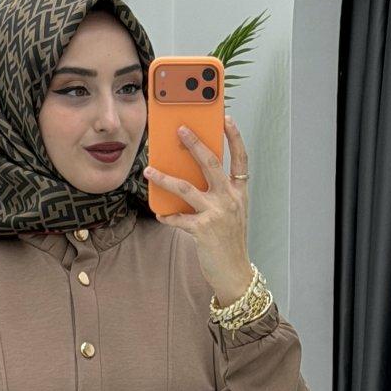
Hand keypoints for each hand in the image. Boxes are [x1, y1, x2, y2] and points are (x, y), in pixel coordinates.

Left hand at [144, 113, 253, 306]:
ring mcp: (217, 213)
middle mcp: (230, 198)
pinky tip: (160, 215)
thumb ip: (217, 194)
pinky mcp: (203, 230)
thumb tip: (191, 178)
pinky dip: (167, 217)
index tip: (225, 118)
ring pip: (186, 188)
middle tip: (180, 129)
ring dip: (164, 178)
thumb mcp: (231, 213)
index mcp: (239, 192)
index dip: (234, 136)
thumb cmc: (229, 242)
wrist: (234, 273)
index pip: (240, 158)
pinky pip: (178, 218)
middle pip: (211, 163)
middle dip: (194, 143)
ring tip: (149, 170)